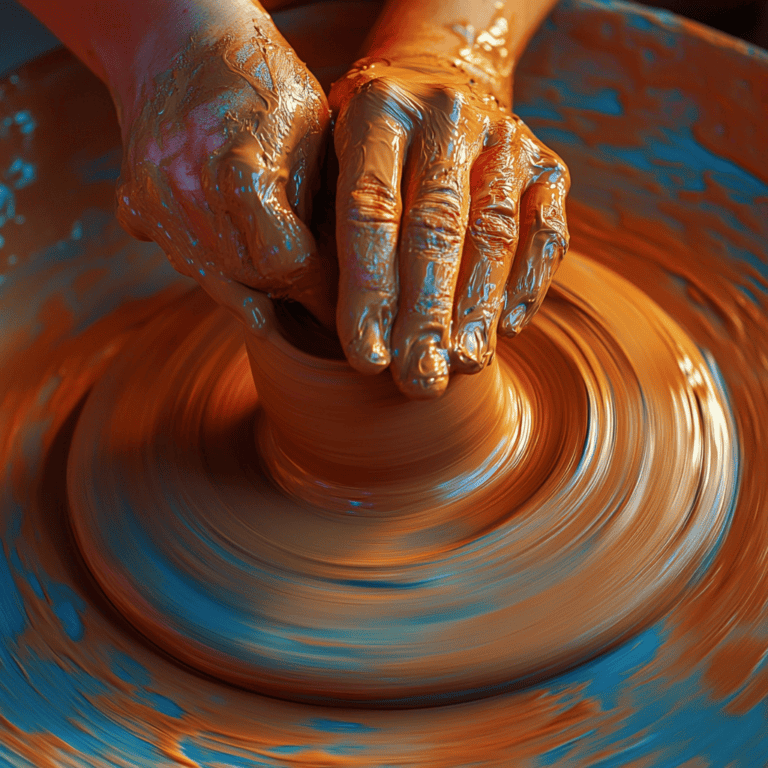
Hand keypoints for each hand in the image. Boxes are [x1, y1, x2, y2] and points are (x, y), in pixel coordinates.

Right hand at [115, 16, 335, 330]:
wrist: (177, 37)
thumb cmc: (260, 76)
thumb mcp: (313, 128)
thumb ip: (319, 202)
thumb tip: (340, 271)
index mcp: (240, 169)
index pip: (285, 263)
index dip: (316, 284)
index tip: (337, 293)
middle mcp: (187, 191)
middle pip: (248, 280)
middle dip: (287, 295)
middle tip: (316, 301)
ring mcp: (154, 201)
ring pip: (212, 280)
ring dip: (252, 291)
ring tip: (283, 294)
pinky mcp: (135, 205)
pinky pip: (181, 261)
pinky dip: (213, 269)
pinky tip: (238, 260)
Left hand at [330, 57, 569, 397]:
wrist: (442, 75)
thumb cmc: (371, 144)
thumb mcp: (330, 158)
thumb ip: (328, 226)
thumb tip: (341, 325)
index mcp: (378, 110)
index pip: (370, 212)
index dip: (369, 292)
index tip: (367, 360)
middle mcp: (446, 115)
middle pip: (436, 228)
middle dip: (426, 314)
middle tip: (418, 380)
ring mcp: (505, 137)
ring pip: (494, 233)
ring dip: (478, 308)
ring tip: (463, 365)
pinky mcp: (548, 164)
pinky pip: (547, 231)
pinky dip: (529, 283)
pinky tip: (507, 329)